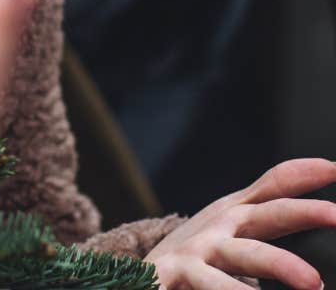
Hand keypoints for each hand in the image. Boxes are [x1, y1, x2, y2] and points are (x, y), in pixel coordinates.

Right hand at [144, 159, 335, 289]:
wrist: (135, 276)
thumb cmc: (196, 251)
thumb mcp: (231, 223)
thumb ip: (270, 197)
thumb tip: (326, 174)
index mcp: (236, 216)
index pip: (274, 189)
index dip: (305, 175)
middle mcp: (217, 228)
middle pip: (267, 216)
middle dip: (304, 213)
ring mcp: (192, 253)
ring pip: (243, 256)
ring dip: (280, 264)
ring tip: (315, 282)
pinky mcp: (168, 276)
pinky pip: (205, 284)